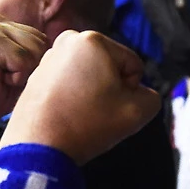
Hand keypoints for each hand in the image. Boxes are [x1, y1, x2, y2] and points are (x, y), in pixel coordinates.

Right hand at [0, 15, 48, 176]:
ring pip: (36, 51)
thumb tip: (74, 43)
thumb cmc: (3, 94)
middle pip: (42, 43)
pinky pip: (25, 61)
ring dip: (24, 73)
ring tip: (3, 79)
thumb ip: (41, 51)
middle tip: (6, 78)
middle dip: (30, 68)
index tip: (11, 75)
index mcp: (5, 23)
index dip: (34, 65)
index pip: (43, 40)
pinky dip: (17, 78)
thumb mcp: (26, 67)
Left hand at [0, 31, 160, 164]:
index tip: (112, 107)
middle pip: (110, 68)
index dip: (131, 91)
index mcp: (93, 40)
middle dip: (110, 89)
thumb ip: (152, 97)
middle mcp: (68, 41)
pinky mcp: (37, 75)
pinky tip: (67, 115)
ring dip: (92, 93)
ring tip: (80, 114)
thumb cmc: (87, 125)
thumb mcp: (138, 112)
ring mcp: (49, 58)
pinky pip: (69, 84)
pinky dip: (73, 97)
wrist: (39, 147)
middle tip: (97, 112)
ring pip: (90, 76)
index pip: (133, 65)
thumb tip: (140, 94)